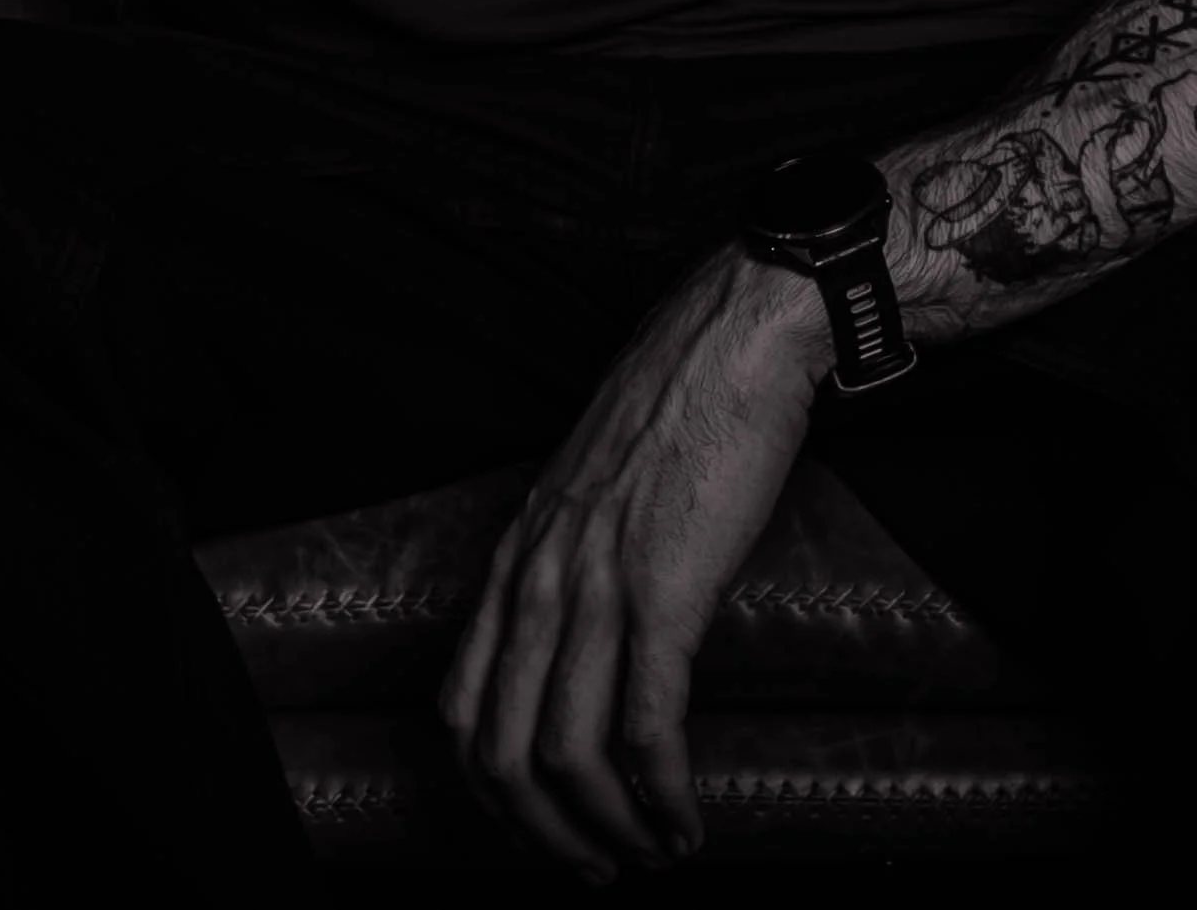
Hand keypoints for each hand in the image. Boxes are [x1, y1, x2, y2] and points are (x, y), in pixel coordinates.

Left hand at [439, 242, 829, 883]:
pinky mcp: (666, 593)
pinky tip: (686, 822)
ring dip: (610, 833)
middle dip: (546, 836)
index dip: (493, 793)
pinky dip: (664, 797)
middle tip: (596, 869)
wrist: (734, 340)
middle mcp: (540, 577)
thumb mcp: (591, 485)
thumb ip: (571, 556)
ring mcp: (598, 586)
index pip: (462, 709)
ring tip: (650, 855)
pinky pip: (647, 729)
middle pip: (504, 753)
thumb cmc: (676, 406)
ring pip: (569, 757)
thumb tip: (585, 632)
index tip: (539, 827)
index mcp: (518, 553)